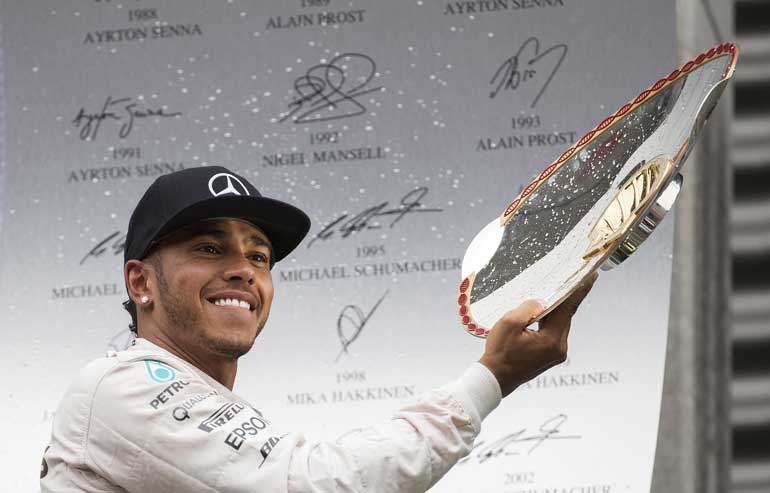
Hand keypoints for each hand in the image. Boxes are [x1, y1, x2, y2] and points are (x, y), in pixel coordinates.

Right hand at [479, 272, 597, 396]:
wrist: (495, 378)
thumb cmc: (500, 353)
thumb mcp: (509, 324)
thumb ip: (528, 308)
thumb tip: (541, 301)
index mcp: (551, 340)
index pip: (568, 309)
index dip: (579, 291)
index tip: (592, 276)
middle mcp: (559, 348)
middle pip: (565, 316)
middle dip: (565, 298)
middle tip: (573, 278)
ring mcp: (557, 354)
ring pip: (559, 324)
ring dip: (555, 310)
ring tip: (554, 293)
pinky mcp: (551, 356)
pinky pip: (554, 332)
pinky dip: (549, 321)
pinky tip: (543, 313)